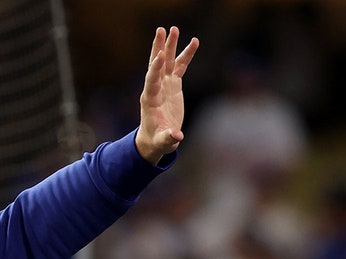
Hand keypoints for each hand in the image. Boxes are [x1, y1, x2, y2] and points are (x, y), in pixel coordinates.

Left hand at [135, 26, 198, 164]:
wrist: (156, 138)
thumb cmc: (158, 140)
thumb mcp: (163, 141)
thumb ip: (168, 138)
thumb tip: (177, 137)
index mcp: (150, 99)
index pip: (151, 80)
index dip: (155, 69)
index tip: (159, 57)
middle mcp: (155, 88)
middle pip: (156, 64)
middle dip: (158, 48)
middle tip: (161, 30)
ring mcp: (164, 85)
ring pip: (167, 62)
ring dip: (171, 46)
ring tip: (174, 29)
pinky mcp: (173, 85)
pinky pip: (179, 66)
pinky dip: (186, 55)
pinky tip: (195, 41)